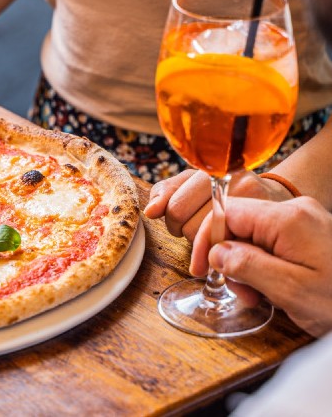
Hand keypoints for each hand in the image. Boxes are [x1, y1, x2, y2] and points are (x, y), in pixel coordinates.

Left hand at [144, 169, 292, 241]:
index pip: (175, 207)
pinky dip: (222, 251)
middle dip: (183, 231)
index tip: (178, 223)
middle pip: (187, 223)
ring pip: (205, 237)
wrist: (273, 196)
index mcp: (208, 172)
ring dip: (203, 243)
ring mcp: (250, 200)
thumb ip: (167, 193)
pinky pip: (228, 247)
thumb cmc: (224, 192)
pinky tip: (227, 243)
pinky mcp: (265, 219)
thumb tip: (150, 211)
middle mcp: (231, 181)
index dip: (172, 220)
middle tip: (192, 231)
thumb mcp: (191, 184)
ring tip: (211, 235)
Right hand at [192, 196, 331, 336]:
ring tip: (259, 296)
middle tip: (239, 291)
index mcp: (287, 218)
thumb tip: (216, 253)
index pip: (226, 212)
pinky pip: (272, 242)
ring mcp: (305, 221)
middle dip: (228, 258)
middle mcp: (295, 211)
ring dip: (246, 266)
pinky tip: (272, 288)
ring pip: (253, 235)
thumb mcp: (289, 289)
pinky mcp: (310, 235)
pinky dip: (263, 265)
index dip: (206, 240)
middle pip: (238, 223)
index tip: (200, 268)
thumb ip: (247, 266)